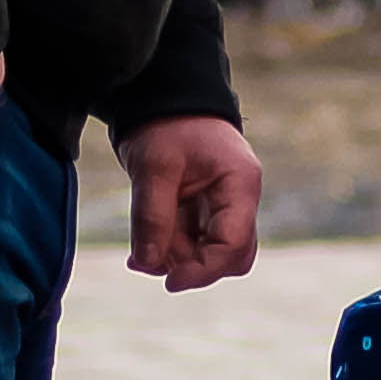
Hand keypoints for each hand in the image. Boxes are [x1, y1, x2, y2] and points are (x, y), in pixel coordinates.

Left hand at [118, 114, 260, 290]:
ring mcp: (222, 206)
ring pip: (209, 252)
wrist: (162, 97)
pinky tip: (143, 246)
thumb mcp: (154, 167)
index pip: (234, 244)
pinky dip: (169, 249)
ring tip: (140, 250)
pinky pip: (192, 242)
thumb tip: (149, 264)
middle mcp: (238, 199)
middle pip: (231, 256)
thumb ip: (153, 217)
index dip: (204, 270)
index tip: (170, 282)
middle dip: (192, 265)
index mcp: (240, 185)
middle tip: (151, 259)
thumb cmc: (166, 123)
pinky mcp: (202, 209)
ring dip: (176, 258)